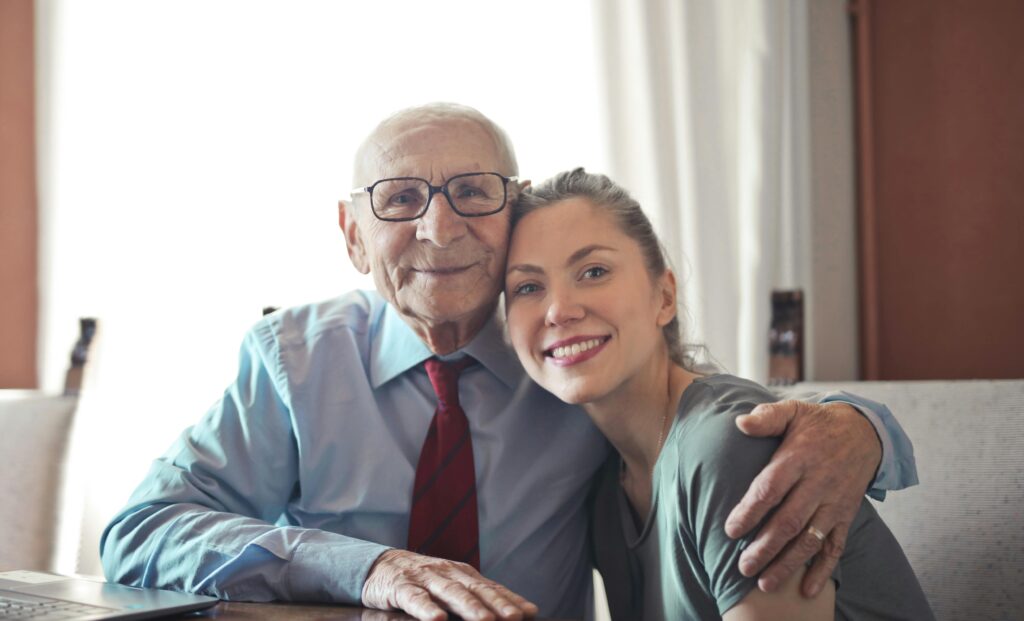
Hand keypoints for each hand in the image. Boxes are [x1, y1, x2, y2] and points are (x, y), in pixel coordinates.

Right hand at [361, 549, 538, 620]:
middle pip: (476, 589)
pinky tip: (436, 619)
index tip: (530, 612)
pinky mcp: (401, 586)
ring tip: (485, 620)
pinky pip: (415, 598)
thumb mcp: (450, 585)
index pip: (491, 587)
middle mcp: (447, 573)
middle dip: (497, 604)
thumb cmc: (422, 580)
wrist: (379, 565)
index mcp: (462, 574)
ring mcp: (425, 578)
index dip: (510, 599)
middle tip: (515, 618)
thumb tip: (514, 612)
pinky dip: (426, 609)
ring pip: (450, 592)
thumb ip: (476, 597)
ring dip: (468, 606)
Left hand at [724, 400, 880, 596]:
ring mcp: (834, 502)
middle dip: (766, 547)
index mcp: (799, 458)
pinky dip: (823, 569)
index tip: (731, 531)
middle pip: (789, 520)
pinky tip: (808, 590)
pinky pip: (836, 546)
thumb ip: (767, 417)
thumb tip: (740, 423)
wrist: (864, 432)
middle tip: (743, 567)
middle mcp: (818, 484)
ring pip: (810, 539)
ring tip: (765, 584)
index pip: (771, 489)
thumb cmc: (817, 424)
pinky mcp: (846, 515)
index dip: (751, 511)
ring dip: (789, 564)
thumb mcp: (793, 411)